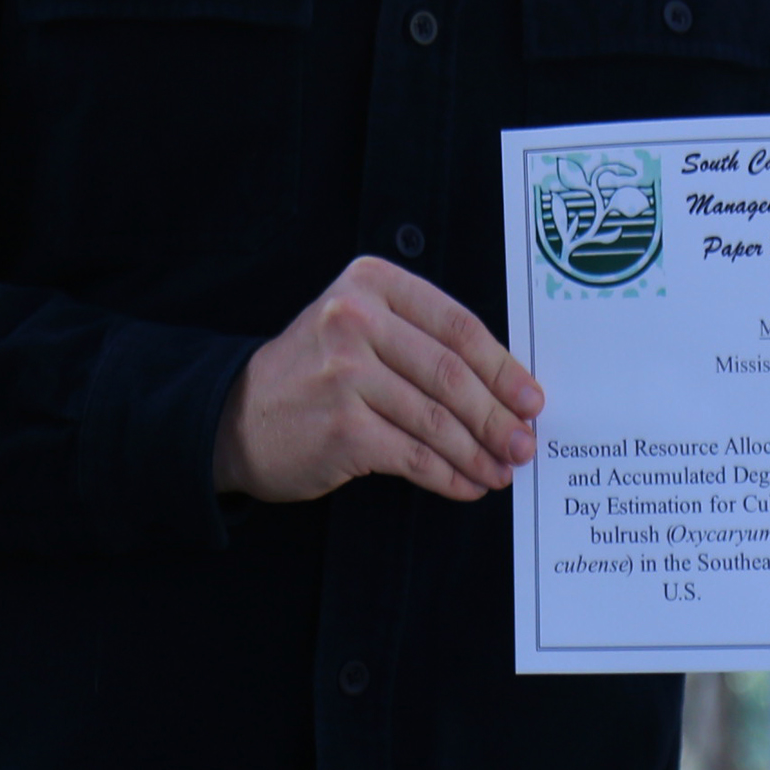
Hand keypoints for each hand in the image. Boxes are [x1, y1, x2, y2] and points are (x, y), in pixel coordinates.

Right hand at [214, 256, 543, 505]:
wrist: (238, 416)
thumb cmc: (314, 372)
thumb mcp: (359, 327)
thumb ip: (420, 340)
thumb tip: (503, 388)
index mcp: (371, 284)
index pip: (456, 324)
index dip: (502, 366)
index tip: (531, 397)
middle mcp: (356, 320)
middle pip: (451, 373)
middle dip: (497, 415)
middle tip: (524, 443)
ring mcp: (346, 374)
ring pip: (437, 419)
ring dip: (479, 452)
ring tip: (501, 470)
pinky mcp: (342, 428)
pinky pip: (414, 456)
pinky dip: (449, 476)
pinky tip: (467, 485)